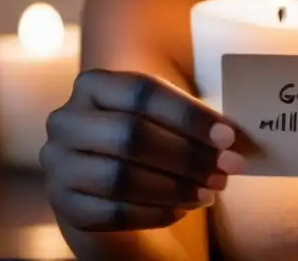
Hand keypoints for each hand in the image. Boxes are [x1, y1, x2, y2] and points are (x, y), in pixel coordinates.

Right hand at [40, 69, 243, 231]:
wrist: (104, 178)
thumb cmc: (146, 136)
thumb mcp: (160, 117)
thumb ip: (191, 121)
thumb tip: (238, 136)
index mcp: (92, 85)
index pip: (142, 92)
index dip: (188, 114)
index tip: (228, 136)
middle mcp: (66, 122)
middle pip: (130, 135)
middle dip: (187, 155)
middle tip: (228, 169)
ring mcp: (58, 165)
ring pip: (120, 178)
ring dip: (175, 187)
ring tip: (211, 192)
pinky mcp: (65, 205)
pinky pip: (113, 213)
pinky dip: (154, 212)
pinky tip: (184, 209)